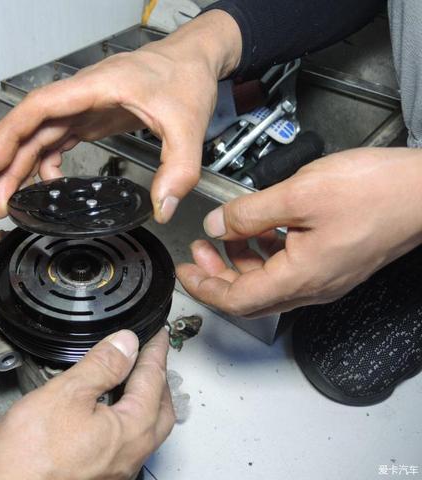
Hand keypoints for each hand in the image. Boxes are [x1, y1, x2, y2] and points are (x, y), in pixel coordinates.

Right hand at [0, 10, 241, 222]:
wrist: (194, 59)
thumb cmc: (184, 76)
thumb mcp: (187, 125)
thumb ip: (179, 168)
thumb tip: (162, 206)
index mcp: (95, 87)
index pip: (39, 107)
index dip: (11, 134)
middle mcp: (83, 96)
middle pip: (32, 128)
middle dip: (10, 165)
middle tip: (0, 202)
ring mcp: (85, 107)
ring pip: (41, 136)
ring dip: (23, 167)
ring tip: (15, 200)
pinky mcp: (92, 117)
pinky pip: (58, 140)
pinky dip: (47, 162)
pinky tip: (48, 183)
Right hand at [0, 329, 174, 479]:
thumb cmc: (27, 456)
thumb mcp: (66, 393)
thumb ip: (102, 365)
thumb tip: (125, 343)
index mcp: (131, 432)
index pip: (153, 380)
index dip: (154, 352)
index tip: (157, 335)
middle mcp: (130, 456)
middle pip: (160, 409)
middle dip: (157, 378)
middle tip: (149, 354)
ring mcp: (116, 470)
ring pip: (143, 428)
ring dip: (142, 399)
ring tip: (129, 377)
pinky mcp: (99, 477)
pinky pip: (125, 442)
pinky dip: (125, 417)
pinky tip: (106, 409)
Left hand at [177, 147, 421, 316]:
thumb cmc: (376, 192)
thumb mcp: (298, 194)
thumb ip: (249, 214)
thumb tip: (217, 226)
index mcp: (300, 277)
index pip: (236, 300)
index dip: (203, 287)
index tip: (184, 272)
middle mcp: (312, 286)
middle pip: (249, 296)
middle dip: (216, 275)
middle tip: (198, 252)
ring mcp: (325, 277)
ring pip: (268, 281)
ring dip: (239, 261)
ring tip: (223, 234)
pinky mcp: (334, 262)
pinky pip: (288, 267)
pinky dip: (264, 252)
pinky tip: (259, 229)